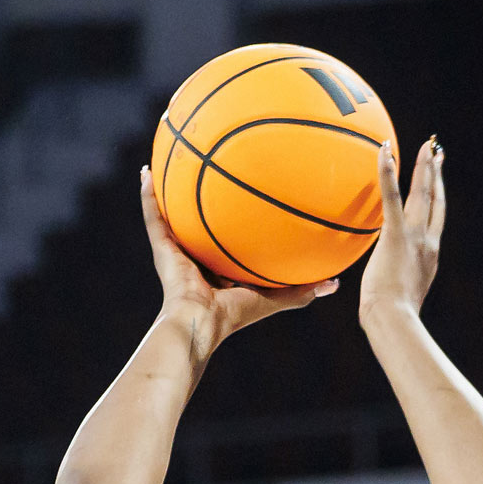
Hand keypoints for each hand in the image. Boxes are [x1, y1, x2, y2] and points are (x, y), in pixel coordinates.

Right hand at [140, 167, 335, 354]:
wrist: (203, 323)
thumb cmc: (237, 315)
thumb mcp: (274, 297)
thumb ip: (302, 289)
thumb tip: (336, 284)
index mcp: (219, 268)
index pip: (225, 240)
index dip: (231, 222)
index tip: (239, 200)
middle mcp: (196, 257)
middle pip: (197, 222)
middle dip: (198, 200)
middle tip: (203, 169)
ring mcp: (176, 252)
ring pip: (170, 215)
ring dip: (166, 190)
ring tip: (167, 160)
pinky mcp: (162, 248)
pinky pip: (153, 216)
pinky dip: (147, 196)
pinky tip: (146, 171)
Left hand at [359, 139, 443, 320]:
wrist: (395, 319)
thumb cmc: (391, 317)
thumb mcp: (398, 297)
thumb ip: (395, 283)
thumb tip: (381, 288)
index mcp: (430, 254)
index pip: (437, 218)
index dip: (440, 194)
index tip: (439, 178)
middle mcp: (428, 241)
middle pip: (435, 199)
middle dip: (436, 173)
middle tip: (437, 151)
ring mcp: (414, 236)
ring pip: (422, 193)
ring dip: (424, 166)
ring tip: (426, 146)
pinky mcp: (396, 234)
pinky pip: (392, 196)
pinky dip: (388, 171)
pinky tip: (385, 151)